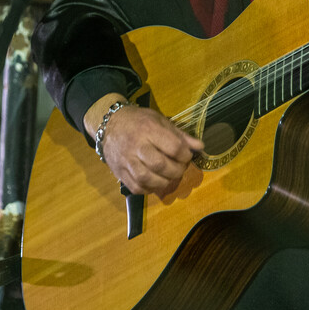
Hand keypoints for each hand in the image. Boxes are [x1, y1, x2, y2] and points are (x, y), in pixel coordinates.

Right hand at [83, 94, 203, 196]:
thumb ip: (180, 135)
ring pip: (147, 179)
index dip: (185, 155)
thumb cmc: (138, 121)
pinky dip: (149, 189)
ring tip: (168, 176)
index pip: (174, 148)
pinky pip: (136, 187)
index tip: (186, 155)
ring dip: (164, 182)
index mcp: (149, 129)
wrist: (109, 124)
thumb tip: (200, 147)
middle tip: (179, 168)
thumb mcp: (160, 120)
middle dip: (176, 170)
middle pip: (160, 165)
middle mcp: (136, 146)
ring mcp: (126, 161)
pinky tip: (155, 182)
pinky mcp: (119, 172)